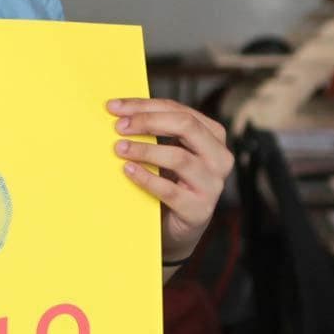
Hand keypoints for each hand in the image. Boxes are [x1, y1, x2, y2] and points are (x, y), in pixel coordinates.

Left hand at [109, 97, 231, 264]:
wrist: (176, 227)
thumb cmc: (170, 181)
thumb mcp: (168, 152)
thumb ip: (156, 132)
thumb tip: (118, 111)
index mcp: (213, 136)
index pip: (180, 111)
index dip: (146, 106)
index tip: (114, 107)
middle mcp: (219, 158)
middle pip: (186, 126)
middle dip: (148, 122)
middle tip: (118, 126)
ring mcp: (212, 185)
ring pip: (179, 158)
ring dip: (145, 150)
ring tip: (119, 148)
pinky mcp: (199, 210)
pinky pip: (170, 190)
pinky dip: (146, 178)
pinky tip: (128, 170)